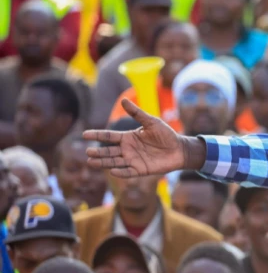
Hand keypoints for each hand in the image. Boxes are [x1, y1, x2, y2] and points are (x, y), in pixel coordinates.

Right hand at [83, 99, 202, 176]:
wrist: (179, 149)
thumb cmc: (166, 134)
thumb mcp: (151, 122)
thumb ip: (137, 113)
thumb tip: (123, 100)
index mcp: (128, 137)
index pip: (109, 136)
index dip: (97, 135)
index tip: (84, 134)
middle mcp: (127, 149)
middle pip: (109, 151)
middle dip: (98, 151)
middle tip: (88, 151)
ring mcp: (133, 160)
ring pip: (114, 162)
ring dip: (103, 162)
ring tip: (91, 162)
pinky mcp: (140, 170)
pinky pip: (128, 172)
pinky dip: (120, 172)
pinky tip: (112, 171)